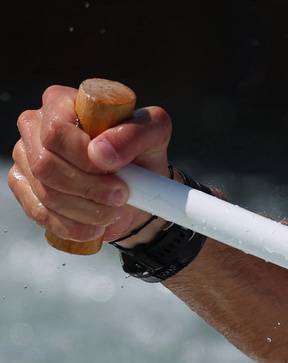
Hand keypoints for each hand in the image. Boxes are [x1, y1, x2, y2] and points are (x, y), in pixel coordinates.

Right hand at [10, 82, 171, 246]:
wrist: (136, 188)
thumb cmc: (140, 152)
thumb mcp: (155, 132)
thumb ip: (136, 132)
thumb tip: (101, 153)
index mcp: (60, 102)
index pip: (56, 131)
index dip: (84, 157)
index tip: (113, 169)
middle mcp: (35, 125)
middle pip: (45, 164)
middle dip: (89, 188)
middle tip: (121, 195)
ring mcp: (25, 157)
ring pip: (45, 192)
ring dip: (87, 210)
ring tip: (114, 210)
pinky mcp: (23, 187)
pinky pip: (39, 213)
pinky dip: (73, 226)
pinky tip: (95, 225)